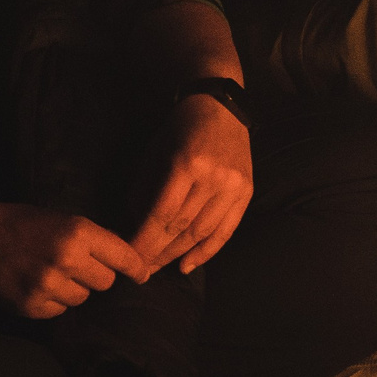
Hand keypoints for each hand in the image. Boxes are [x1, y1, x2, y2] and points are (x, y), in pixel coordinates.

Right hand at [0, 200, 151, 319]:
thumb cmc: (23, 222)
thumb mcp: (63, 219)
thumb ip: (94, 238)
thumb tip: (127, 257)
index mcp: (78, 233)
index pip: (123, 257)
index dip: (136, 268)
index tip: (143, 275)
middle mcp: (67, 260)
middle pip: (106, 282)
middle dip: (96, 275)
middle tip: (77, 265)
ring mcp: (49, 286)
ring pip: (83, 298)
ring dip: (74, 289)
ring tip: (52, 273)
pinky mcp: (32, 306)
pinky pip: (60, 310)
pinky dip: (53, 301)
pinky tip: (37, 285)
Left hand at [130, 88, 254, 275]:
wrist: (223, 107)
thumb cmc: (181, 127)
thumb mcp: (155, 151)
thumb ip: (144, 188)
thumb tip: (132, 226)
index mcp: (187, 163)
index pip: (161, 213)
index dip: (144, 239)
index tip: (128, 257)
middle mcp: (213, 177)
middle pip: (181, 226)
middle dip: (157, 251)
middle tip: (139, 270)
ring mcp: (234, 186)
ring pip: (202, 232)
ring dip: (177, 254)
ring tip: (159, 268)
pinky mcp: (247, 192)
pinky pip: (226, 231)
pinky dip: (206, 252)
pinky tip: (187, 266)